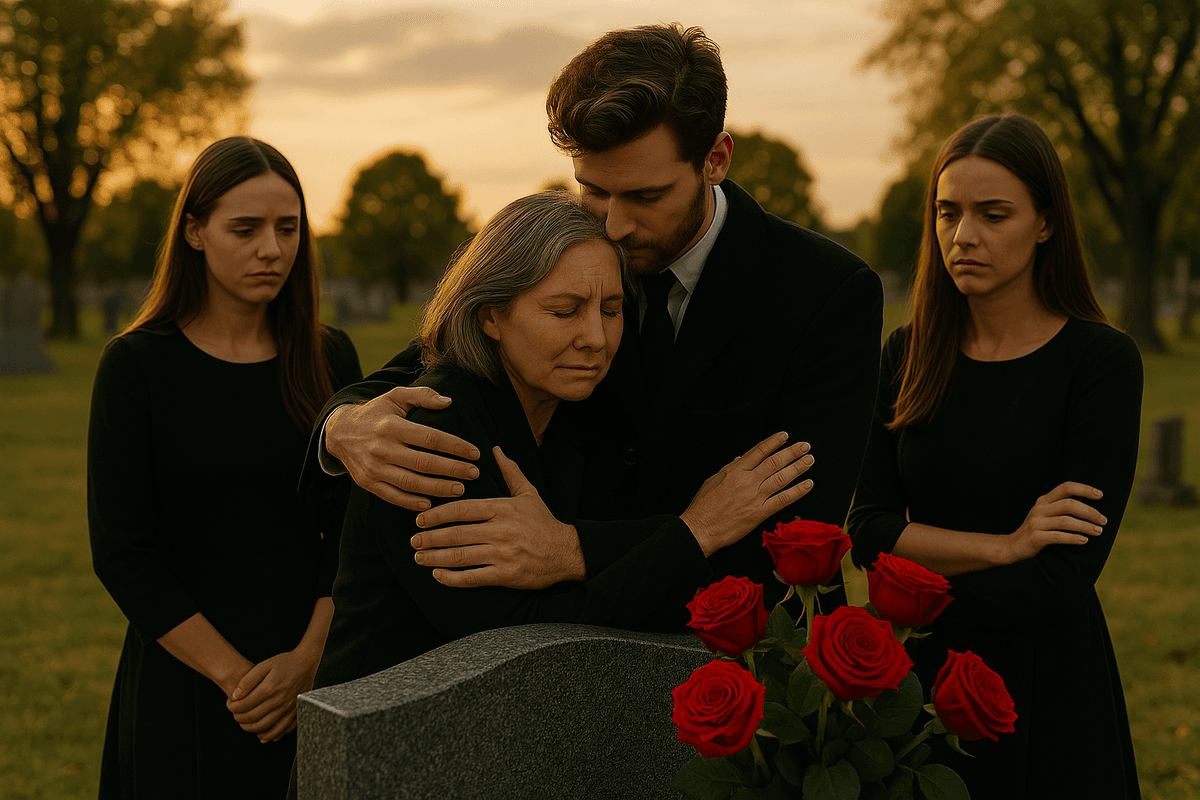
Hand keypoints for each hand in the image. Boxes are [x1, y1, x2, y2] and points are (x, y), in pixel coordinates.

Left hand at [225, 649, 320, 742]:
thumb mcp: (263, 665)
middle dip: (239, 719)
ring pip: (266, 727)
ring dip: (251, 729)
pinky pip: (283, 729)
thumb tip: (234, 696)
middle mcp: (279, 701)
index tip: (230, 704)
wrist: (306, 662)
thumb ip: (247, 681)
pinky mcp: (296, 711)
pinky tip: (263, 735)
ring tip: (245, 724)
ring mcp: (289, 708)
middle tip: (235, 714)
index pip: (244, 705)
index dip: (232, 707)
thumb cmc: (284, 662)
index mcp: (269, 688)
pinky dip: (271, 735)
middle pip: (253, 718)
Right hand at [325, 386, 480, 510]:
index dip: (455, 446)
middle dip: (452, 470)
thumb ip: (422, 395)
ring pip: (410, 483)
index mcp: (391, 426)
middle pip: (423, 463)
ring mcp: (373, 468)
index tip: (475, 453)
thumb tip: (449, 402)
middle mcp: (381, 448)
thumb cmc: (376, 413)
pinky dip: (412, 502)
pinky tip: (431, 503)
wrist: (339, 432)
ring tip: (460, 490)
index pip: (430, 438)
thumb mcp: (395, 396)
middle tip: (474, 474)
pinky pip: (392, 496)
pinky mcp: (367, 483)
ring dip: (438, 488)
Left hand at [409, 446, 585, 588]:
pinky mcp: (506, 575)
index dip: (437, 515)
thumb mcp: (529, 493)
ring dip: (434, 557)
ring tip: (419, 557)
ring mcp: (503, 554)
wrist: (567, 552)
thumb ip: (510, 471)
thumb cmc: (544, 522)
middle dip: (429, 538)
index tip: (420, 519)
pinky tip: (438, 575)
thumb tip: (495, 450)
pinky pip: (472, 577)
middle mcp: (501, 530)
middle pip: (455, 533)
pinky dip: (451, 578)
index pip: (461, 509)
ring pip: (459, 556)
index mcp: (502, 508)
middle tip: (413, 540)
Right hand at [680, 432, 814, 556]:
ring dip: (798, 467)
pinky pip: (782, 499)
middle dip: (792, 452)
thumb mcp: (713, 480)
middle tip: (805, 446)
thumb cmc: (703, 506)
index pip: (758, 451)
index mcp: (734, 470)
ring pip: (781, 478)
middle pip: (774, 462)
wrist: (700, 528)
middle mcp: (746, 480)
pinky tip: (808, 484)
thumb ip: (729, 468)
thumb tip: (742, 458)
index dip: (773, 442)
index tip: (785, 436)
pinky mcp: (759, 513)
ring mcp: (754, 496)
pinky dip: (797, 491)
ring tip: (809, 460)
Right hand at [1004, 481, 1105, 563]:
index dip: (1084, 489)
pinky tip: (1084, 540)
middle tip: (1103, 521)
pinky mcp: (1035, 538)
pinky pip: (1058, 536)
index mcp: (1043, 501)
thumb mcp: (1045, 516)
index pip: (1066, 487)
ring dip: (1085, 526)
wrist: (1012, 547)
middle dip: (1090, 512)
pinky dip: (1073, 538)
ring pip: (1066, 521)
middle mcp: (1039, 509)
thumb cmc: (1036, 532)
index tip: (1101, 495)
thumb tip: (1092, 509)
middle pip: (1069, 504)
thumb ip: (1061, 509)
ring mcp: (1036, 523)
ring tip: (1099, 531)